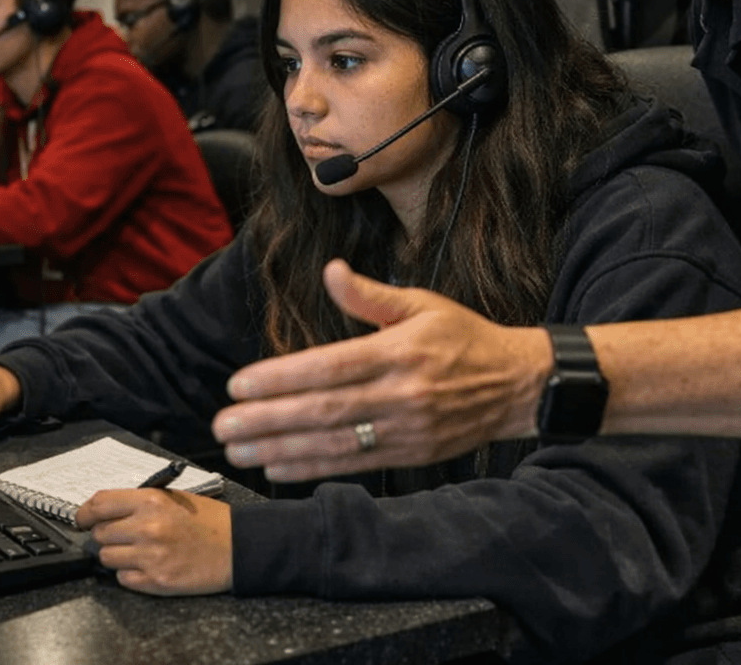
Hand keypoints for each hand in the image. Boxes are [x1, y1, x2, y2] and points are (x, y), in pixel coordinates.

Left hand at [73, 491, 231, 595]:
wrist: (238, 547)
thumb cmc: (209, 521)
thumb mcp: (174, 498)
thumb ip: (139, 502)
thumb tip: (106, 510)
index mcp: (151, 501)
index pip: (99, 504)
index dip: (84, 512)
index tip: (81, 518)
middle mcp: (147, 527)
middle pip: (99, 533)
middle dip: (106, 535)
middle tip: (122, 535)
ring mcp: (150, 556)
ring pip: (107, 557)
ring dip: (117, 555)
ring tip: (139, 551)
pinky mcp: (156, 581)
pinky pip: (123, 578)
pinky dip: (130, 573)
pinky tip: (148, 565)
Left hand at [211, 260, 554, 482]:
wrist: (517, 384)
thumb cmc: (464, 338)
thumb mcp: (422, 304)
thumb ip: (369, 295)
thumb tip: (331, 270)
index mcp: (400, 352)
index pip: (331, 367)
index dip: (282, 378)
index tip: (240, 383)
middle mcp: (402, 394)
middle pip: (324, 410)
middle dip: (268, 419)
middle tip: (223, 424)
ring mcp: (407, 429)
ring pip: (334, 443)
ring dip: (280, 448)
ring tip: (239, 449)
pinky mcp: (411, 455)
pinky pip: (354, 465)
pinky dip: (313, 468)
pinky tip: (277, 466)